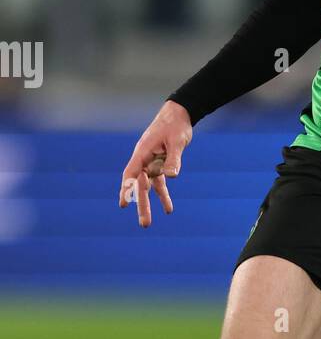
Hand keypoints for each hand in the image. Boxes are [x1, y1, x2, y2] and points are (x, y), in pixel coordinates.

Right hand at [119, 100, 192, 227]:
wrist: (180, 114)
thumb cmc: (176, 125)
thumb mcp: (177, 142)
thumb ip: (174, 159)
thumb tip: (172, 176)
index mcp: (142, 152)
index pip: (131, 174)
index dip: (126, 189)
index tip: (123, 203)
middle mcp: (143, 159)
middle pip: (140, 185)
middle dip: (141, 205)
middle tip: (144, 224)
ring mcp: (151, 163)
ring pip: (148, 187)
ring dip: (150, 203)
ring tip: (148, 223)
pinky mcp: (160, 164)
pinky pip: (159, 182)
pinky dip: (163, 195)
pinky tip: (168, 209)